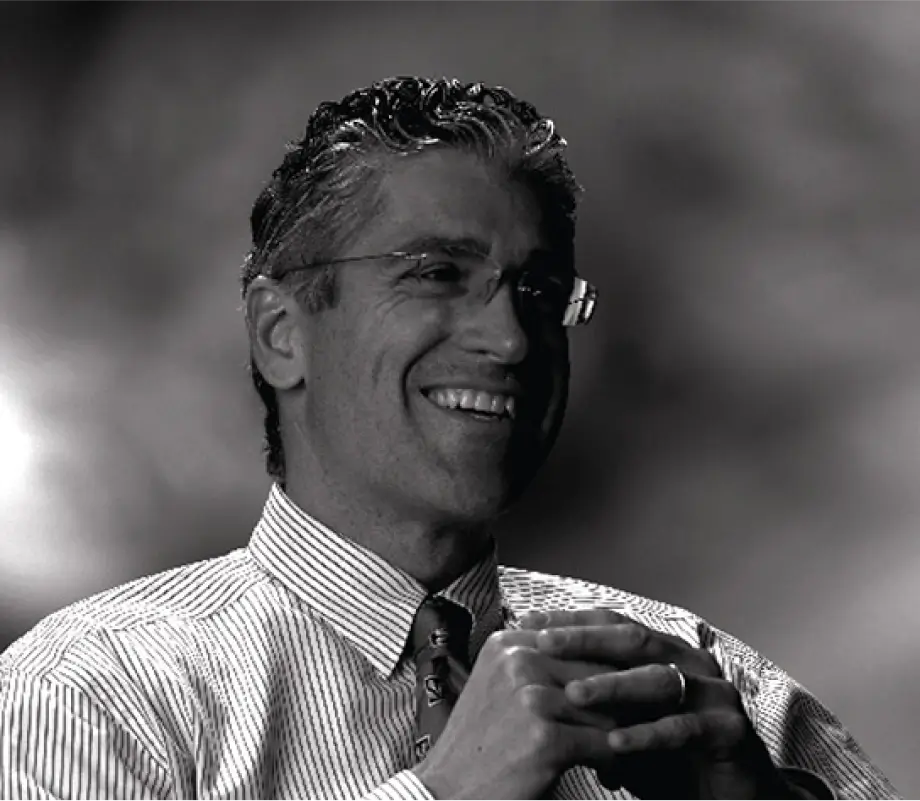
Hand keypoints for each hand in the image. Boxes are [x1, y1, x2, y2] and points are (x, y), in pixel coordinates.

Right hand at [411, 628, 624, 800]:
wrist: (448, 791)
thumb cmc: (481, 741)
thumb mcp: (499, 683)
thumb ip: (537, 660)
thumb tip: (596, 650)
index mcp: (508, 643)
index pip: (579, 640)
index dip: (605, 665)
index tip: (617, 687)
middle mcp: (518, 662)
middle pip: (597, 672)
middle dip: (614, 703)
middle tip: (619, 727)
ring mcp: (531, 698)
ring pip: (606, 708)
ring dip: (613, 735)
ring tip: (606, 751)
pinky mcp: (545, 738)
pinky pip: (604, 743)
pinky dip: (609, 761)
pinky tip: (602, 770)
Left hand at [520, 609, 801, 800]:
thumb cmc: (667, 761)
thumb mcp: (620, 727)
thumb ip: (587, 705)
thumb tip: (527, 683)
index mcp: (666, 652)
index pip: (613, 623)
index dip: (571, 621)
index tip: (527, 624)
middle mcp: (691, 662)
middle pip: (633, 639)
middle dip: (585, 639)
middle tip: (543, 643)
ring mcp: (715, 692)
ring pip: (658, 678)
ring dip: (613, 684)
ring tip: (574, 693)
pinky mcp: (730, 730)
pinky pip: (684, 728)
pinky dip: (648, 734)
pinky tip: (616, 743)